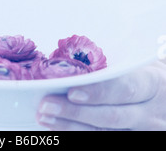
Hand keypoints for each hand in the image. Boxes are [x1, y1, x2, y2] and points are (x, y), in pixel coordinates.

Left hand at [37, 61, 165, 130]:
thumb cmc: (148, 73)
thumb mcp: (141, 62)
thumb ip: (116, 63)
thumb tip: (73, 59)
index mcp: (153, 83)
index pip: (125, 88)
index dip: (98, 92)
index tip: (72, 92)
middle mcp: (151, 112)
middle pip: (112, 116)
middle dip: (75, 113)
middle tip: (46, 105)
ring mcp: (144, 131)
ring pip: (105, 133)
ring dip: (71, 127)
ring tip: (45, 117)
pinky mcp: (134, 139)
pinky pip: (105, 140)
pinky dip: (80, 134)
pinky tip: (59, 129)